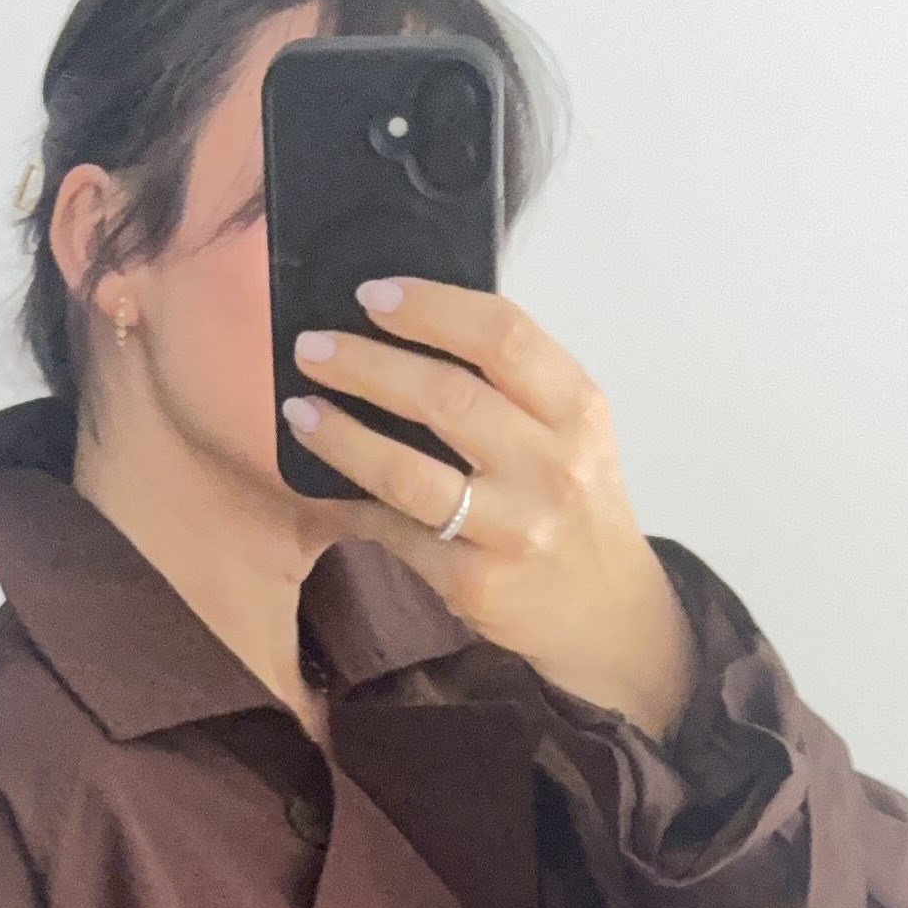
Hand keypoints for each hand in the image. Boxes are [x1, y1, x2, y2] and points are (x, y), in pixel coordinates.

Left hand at [281, 279, 698, 739]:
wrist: (606, 612)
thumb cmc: (573, 503)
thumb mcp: (569, 431)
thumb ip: (510, 383)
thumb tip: (403, 333)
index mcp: (575, 409)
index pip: (502, 335)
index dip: (430, 307)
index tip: (372, 294)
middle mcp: (551, 465)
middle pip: (446, 395)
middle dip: (366, 363)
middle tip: (312, 347)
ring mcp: (514, 529)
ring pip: (410, 472)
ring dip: (342, 436)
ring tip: (300, 410)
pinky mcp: (476, 583)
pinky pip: (398, 533)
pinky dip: (355, 505)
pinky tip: (324, 485)